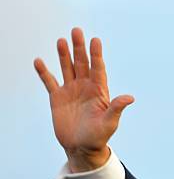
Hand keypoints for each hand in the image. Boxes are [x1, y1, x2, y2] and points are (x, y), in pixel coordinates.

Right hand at [34, 27, 133, 171]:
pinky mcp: (57, 98)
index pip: (98, 69)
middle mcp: (85, 87)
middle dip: (79, 48)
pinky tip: (39, 62)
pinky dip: (44, 72)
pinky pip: (49, 82)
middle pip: (82, 64)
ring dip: (64, 55)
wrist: (82, 148)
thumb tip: (130, 97)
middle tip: (76, 31)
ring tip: (61, 41)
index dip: (96, 55)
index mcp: (99, 91)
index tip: (95, 40)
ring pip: (67, 68)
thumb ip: (116, 108)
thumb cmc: (99, 136)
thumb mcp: (110, 122)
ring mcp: (71, 91)